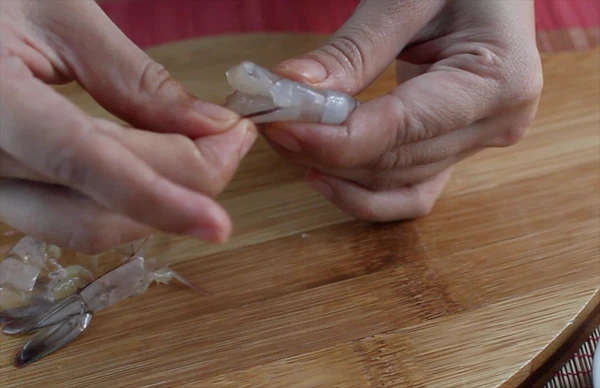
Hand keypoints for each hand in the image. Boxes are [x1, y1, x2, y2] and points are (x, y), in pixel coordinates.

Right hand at [0, 0, 256, 252]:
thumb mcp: (58, 14)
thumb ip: (135, 79)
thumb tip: (210, 126)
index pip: (80, 161)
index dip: (158, 199)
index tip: (219, 223)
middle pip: (96, 207)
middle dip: (182, 187)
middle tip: (231, 141)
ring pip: (83, 227)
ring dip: (158, 205)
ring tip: (202, 151)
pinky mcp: (1, 190)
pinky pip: (70, 216)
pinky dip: (128, 201)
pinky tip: (159, 166)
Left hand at [265, 0, 542, 220]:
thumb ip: (352, 50)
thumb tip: (291, 89)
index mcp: (498, 80)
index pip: (403, 127)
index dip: (337, 138)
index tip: (282, 128)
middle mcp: (497, 124)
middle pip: (395, 162)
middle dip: (326, 151)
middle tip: (271, 126)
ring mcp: (478, 144)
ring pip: (395, 185)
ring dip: (337, 171)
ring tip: (290, 142)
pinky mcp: (456, 152)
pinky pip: (408, 194)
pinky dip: (363, 194)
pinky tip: (323, 174)